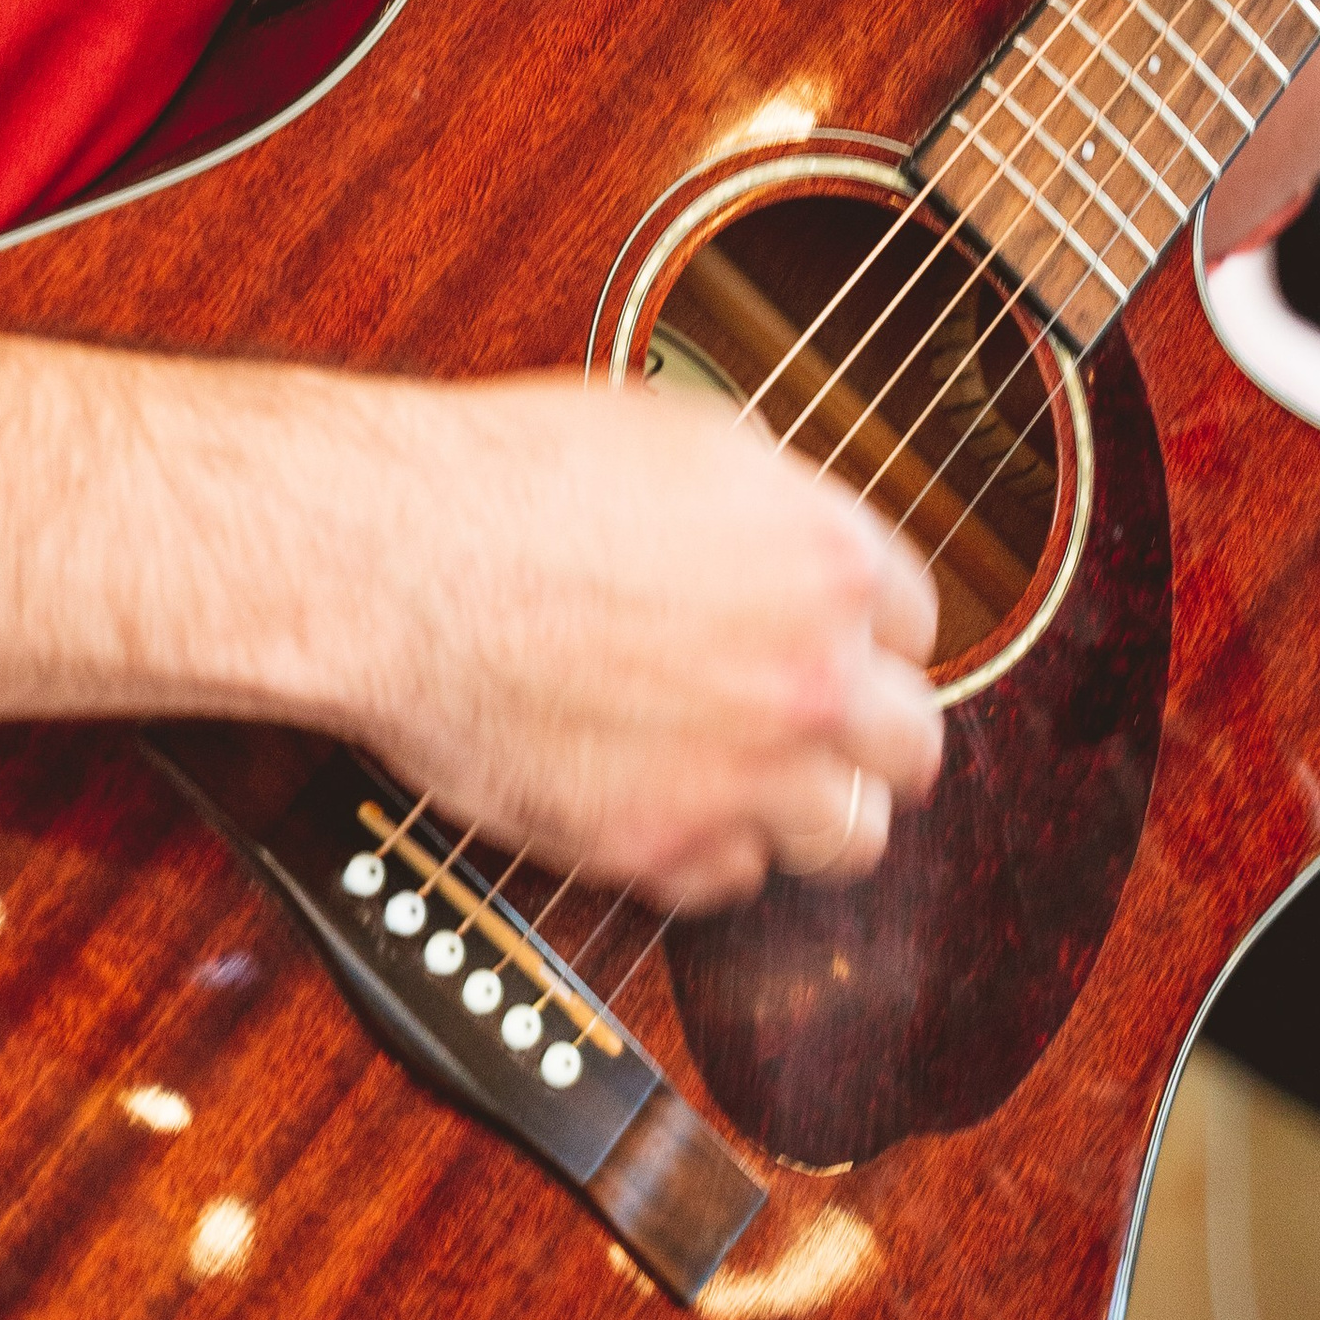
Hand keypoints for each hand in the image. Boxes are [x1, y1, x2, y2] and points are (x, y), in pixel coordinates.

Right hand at [339, 374, 941, 912]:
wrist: (400, 555)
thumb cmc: (513, 477)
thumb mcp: (681, 438)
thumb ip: (768, 505)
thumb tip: (789, 529)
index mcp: (827, 558)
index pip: (919, 620)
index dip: (870, 628)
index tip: (842, 640)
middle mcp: (809, 673)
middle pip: (911, 743)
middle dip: (869, 731)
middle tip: (822, 724)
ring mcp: (743, 772)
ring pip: (848, 835)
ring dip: (808, 807)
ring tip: (756, 776)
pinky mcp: (660, 847)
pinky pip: (732, 881)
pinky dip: (705, 849)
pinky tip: (664, 796)